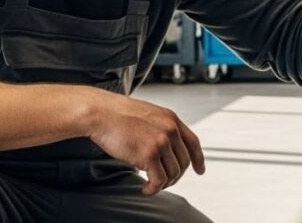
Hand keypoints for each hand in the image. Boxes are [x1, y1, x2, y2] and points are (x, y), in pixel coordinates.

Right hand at [88, 93, 204, 194]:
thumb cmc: (116, 114)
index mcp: (171, 118)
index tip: (200, 170)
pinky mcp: (149, 154)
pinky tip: (145, 189)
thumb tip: (164, 149)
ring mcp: (161, 141)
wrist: (100, 113)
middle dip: (175, 176)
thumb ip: (160, 128)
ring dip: (163, 184)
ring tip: (151, 185)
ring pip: (173, 173)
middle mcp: (170, 129)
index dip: (198, 159)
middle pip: (184, 162)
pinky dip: (153, 189)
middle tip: (162, 182)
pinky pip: (159, 180)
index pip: (193, 142)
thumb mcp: (147, 115)